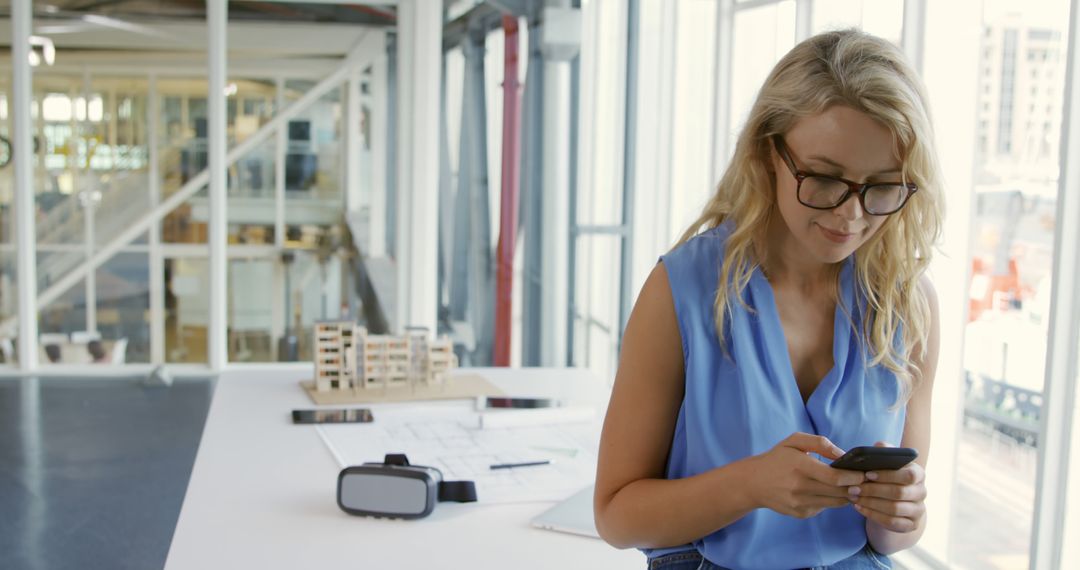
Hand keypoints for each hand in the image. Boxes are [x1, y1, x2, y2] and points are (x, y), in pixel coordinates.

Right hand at [747, 432, 865, 518]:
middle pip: (839, 492)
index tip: (864, 474)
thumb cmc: (777, 458)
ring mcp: (800, 503)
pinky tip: (828, 492)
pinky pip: (824, 508)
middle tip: (865, 482)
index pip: (835, 477)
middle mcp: (800, 487)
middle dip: (855, 487)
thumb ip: (820, 443)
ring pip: (835, 503)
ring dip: (847, 495)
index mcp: (800, 466)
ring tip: (851, 486)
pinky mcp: (800, 513)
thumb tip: (843, 455)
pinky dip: (830, 501)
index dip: (853, 477)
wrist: (753, 482)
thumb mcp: (794, 441)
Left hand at [848, 441, 925, 532]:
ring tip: (853, 497)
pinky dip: (873, 515)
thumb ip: (883, 451)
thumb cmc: (886, 476)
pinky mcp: (911, 525)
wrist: (893, 500)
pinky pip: (892, 522)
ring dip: (871, 503)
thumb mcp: (885, 462)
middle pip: (899, 493)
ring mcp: (918, 510)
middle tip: (853, 488)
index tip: (867, 474)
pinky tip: (859, 508)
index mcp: (918, 474)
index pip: (909, 475)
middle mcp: (922, 492)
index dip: (888, 475)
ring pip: (894, 509)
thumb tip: (879, 446)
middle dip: (873, 490)